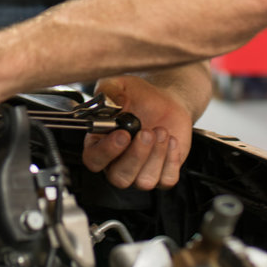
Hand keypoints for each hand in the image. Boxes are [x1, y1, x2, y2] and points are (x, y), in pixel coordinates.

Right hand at [81, 75, 193, 189]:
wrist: (165, 100)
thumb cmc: (138, 95)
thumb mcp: (118, 84)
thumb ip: (109, 90)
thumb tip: (112, 103)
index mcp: (100, 143)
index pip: (94, 160)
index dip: (107, 151)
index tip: (123, 134)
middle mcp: (118, 162)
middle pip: (119, 178)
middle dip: (136, 156)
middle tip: (146, 132)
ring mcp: (140, 171)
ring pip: (143, 181)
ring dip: (156, 156)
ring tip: (161, 131)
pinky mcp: (163, 173)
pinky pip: (166, 179)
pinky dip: (171, 160)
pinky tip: (170, 140)